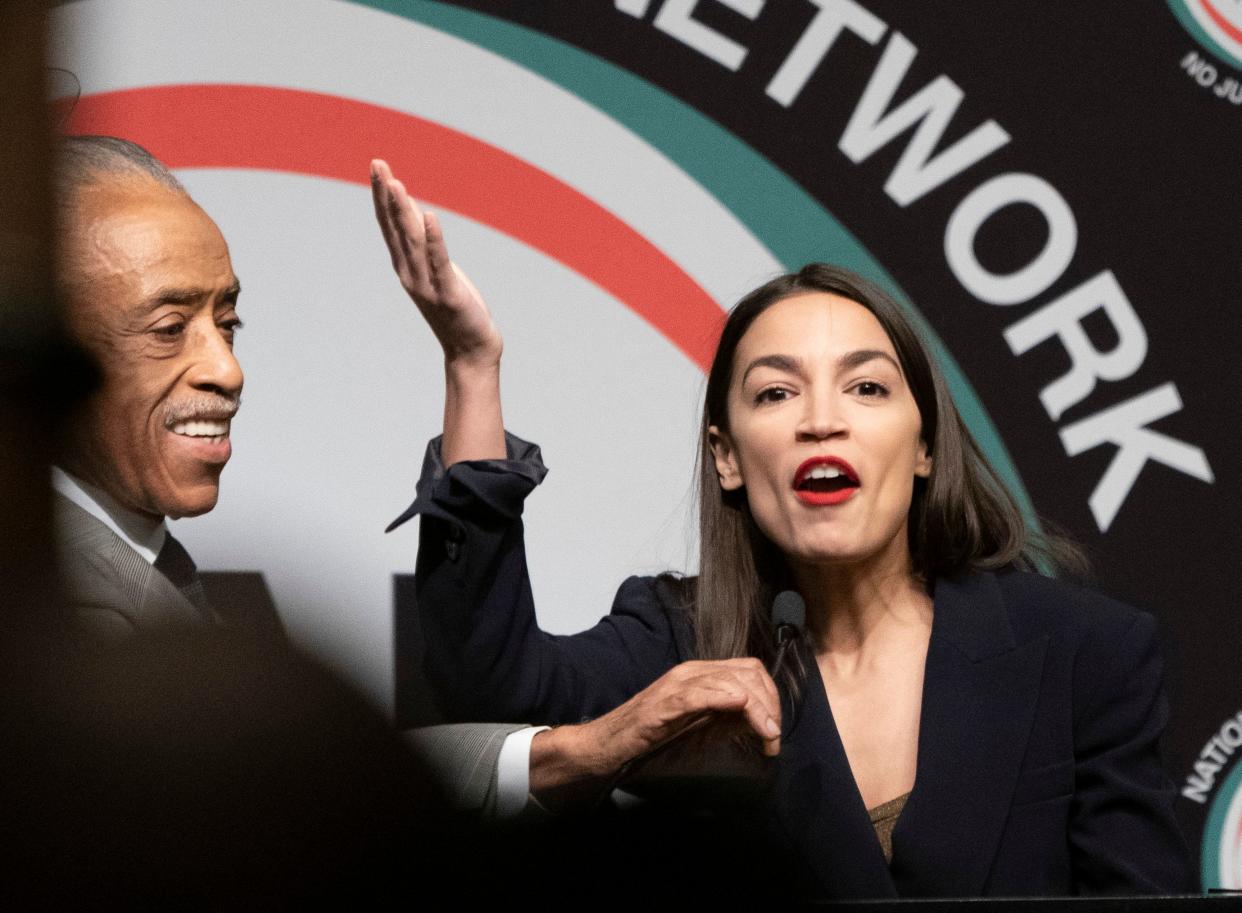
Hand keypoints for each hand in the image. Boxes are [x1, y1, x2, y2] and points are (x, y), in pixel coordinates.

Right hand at [370, 159, 502, 369]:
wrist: (470, 348)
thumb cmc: (454, 306)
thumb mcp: (434, 268)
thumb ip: (421, 241)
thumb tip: (410, 206)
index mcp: (406, 266)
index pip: (390, 224)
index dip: (381, 195)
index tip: (377, 166)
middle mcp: (410, 273)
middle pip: (395, 228)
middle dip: (386, 195)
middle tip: (378, 164)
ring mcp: (427, 284)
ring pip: (412, 242)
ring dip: (403, 211)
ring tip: (396, 183)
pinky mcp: (449, 294)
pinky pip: (440, 262)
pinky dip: (434, 239)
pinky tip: (430, 217)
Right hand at [530, 658, 780, 806]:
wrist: (610, 745)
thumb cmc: (653, 738)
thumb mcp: (700, 729)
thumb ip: (729, 720)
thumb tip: (763, 722)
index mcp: (702, 674)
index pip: (750, 670)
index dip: (772, 697)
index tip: (774, 730)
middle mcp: (692, 672)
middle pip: (747, 673)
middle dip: (770, 705)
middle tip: (773, 738)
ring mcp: (677, 684)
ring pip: (730, 682)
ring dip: (757, 709)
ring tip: (766, 737)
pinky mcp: (663, 703)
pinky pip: (699, 694)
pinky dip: (723, 697)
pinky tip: (740, 706)